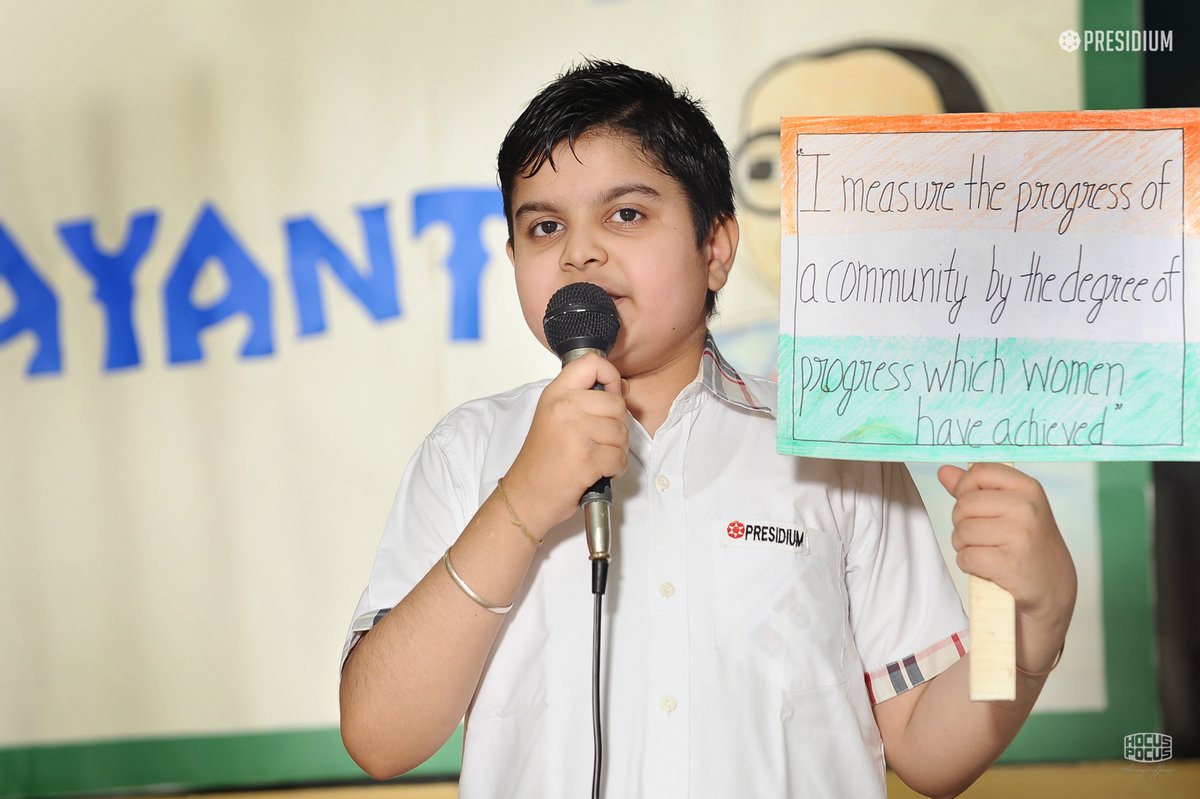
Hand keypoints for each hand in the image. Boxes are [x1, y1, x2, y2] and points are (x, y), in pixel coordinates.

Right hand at [503, 353, 628, 536]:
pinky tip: (597, 472)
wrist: (525, 496)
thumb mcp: (556, 417)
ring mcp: (574, 432)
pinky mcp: (586, 458)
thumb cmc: (543, 461)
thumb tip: (622, 387)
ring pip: (622, 432)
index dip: (611, 377)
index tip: (608, 394)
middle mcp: (563, 407)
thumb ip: (587, 399)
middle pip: (617, 402)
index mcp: (556, 393)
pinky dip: (615, 469)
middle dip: (617, 426)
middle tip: (598, 440)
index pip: (592, 363)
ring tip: (595, 457)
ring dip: (616, 449)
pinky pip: (620, 457)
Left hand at [938, 463, 1076, 635]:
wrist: (1052, 584)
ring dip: (964, 545)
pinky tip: (986, 566)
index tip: (976, 505)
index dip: (966, 488)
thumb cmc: (1027, 542)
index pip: (979, 472)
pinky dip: (968, 564)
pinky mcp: (1009, 564)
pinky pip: (966, 557)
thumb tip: (944, 471)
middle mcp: (1025, 508)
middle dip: (962, 522)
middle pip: (964, 504)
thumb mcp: (1010, 507)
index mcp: (1027, 488)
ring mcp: (1019, 535)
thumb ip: (975, 488)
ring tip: (986, 550)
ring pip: (962, 531)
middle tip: (983, 535)